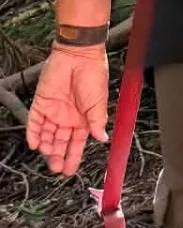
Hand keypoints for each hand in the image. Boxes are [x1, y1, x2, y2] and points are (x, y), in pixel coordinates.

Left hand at [27, 45, 109, 176]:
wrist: (79, 56)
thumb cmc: (93, 75)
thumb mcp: (99, 102)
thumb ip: (97, 122)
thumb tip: (102, 138)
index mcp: (84, 119)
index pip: (76, 143)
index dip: (73, 157)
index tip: (70, 170)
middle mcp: (68, 117)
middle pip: (60, 142)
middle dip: (58, 156)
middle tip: (56, 168)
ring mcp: (54, 111)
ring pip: (47, 135)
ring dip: (47, 147)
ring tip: (48, 156)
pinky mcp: (41, 103)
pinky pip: (34, 122)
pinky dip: (34, 134)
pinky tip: (35, 144)